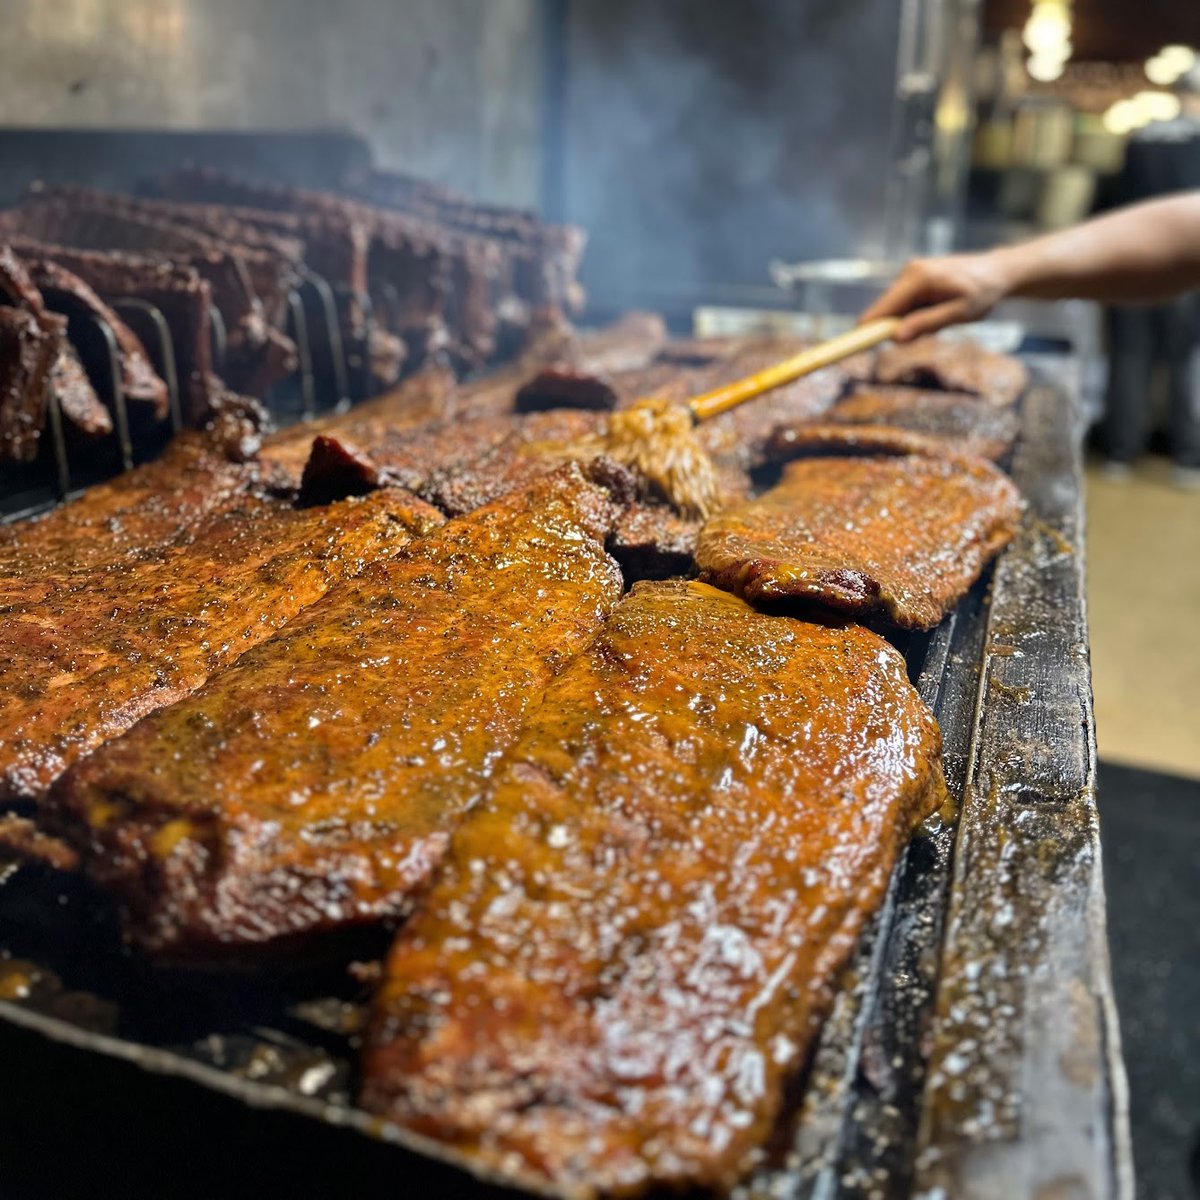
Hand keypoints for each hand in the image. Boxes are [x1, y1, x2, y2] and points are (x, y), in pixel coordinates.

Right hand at [860, 251, 1013, 340]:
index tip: (853, 347)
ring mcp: (909, 273)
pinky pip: (903, 304)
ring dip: (908, 323)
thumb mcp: (960, 313)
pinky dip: (913, 315)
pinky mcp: (912, 278)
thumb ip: (927, 324)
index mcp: (918, 279)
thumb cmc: (983, 293)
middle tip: (929, 333)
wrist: (997, 272)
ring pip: (893, 309)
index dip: (867, 331)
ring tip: (941, 317)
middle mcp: (908, 272)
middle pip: (883, 311)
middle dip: (895, 329)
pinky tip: (937, 310)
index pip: (881, 310)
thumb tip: (896, 338)